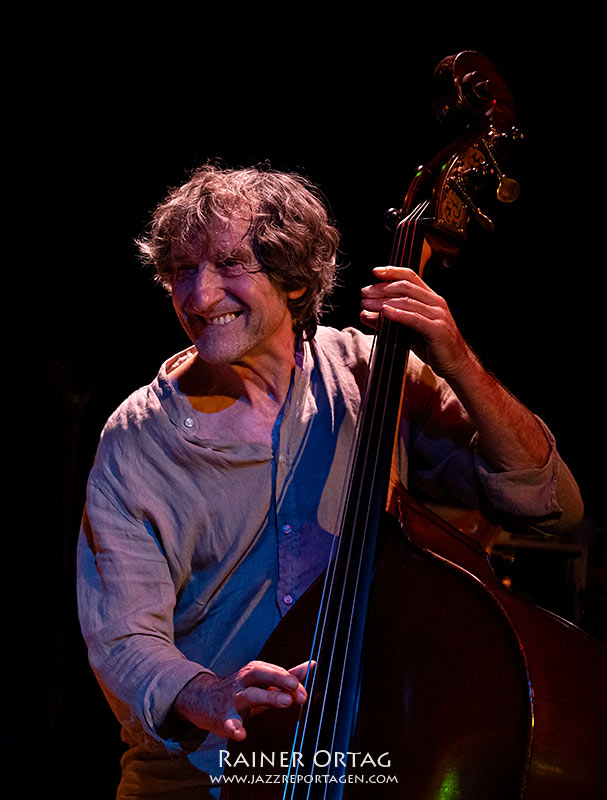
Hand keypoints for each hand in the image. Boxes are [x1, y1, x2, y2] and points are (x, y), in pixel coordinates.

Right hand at [173, 660, 311, 741]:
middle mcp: (244, 682)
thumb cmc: (241, 690)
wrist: (204, 701)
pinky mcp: (223, 718)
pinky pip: (229, 723)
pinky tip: (242, 733)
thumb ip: (287, 676)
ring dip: (268, 697)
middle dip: (279, 678)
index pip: (275, 672)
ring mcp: (233, 699)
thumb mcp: (263, 681)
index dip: (291, 680)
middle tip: (296, 686)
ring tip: (285, 701)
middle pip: (260, 674)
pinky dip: (234, 728)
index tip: (304, 692)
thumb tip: (312, 665)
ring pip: (250, 696)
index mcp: (254, 671)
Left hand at [360, 266, 473, 379]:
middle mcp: (435, 302)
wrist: (455, 363)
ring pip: (407, 301)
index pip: (411, 276)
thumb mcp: (406, 330)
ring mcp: (438, 315)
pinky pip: (414, 318)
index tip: (375, 272)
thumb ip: (386, 320)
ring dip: (384, 301)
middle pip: (405, 287)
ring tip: (367, 304)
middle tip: (364, 292)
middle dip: (382, 288)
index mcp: (430, 298)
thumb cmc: (432, 345)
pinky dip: (397, 314)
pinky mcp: (437, 329)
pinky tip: (384, 312)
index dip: (392, 271)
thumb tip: (363, 314)